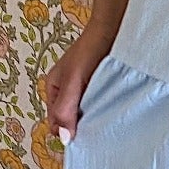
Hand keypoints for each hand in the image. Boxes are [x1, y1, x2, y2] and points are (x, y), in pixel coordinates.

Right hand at [44, 26, 114, 143]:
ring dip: (95, 120)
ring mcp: (84, 90)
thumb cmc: (91, 48)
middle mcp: (67, 92)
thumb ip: (66, 108)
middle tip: (98, 132)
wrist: (114, 29)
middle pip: (70, 120)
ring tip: (107, 121)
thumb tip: (63, 137)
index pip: (56, 123)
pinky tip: (113, 112)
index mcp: (54, 89)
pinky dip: (105, 111)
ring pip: (85, 115)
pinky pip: (99, 106)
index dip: (68, 132)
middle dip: (82, 128)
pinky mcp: (100, 88)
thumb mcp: (74, 80)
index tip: (84, 139)